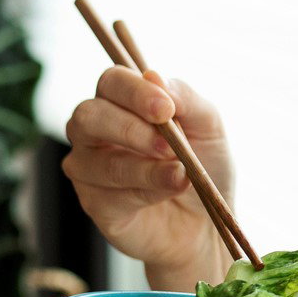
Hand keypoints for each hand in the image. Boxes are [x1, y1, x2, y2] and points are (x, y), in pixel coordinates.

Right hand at [61, 67, 232, 283]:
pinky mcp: (94, 204)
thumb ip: (185, 98)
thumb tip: (153, 75)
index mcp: (121, 103)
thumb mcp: (209, 127)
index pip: (111, 82)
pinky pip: (109, 195)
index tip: (166, 109)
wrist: (209, 221)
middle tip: (168, 146)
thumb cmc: (204, 166)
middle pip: (88, 116)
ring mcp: (89, 168)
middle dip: (130, 129)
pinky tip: (169, 192)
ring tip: (180, 174)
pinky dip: (146, 192)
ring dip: (146, 168)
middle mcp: (95, 132)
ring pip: (100, 161)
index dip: (135, 92)